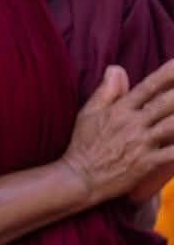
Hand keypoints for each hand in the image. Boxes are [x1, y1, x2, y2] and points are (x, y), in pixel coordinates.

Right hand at [61, 61, 173, 204]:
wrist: (80, 176)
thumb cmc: (83, 144)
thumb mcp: (88, 113)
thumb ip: (106, 90)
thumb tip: (116, 68)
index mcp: (120, 109)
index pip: (149, 86)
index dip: (168, 74)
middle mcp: (133, 123)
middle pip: (166, 103)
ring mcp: (141, 143)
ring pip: (173, 126)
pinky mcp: (146, 163)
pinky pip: (172, 154)